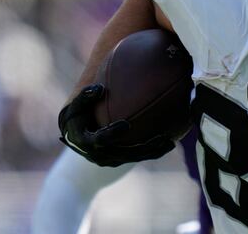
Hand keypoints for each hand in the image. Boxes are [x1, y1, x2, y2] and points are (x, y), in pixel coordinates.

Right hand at [58, 84, 174, 166]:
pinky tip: (171, 141)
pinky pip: (139, 156)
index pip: (100, 140)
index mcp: (86, 142)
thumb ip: (85, 98)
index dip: (112, 134)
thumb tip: (100, 88)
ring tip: (170, 141)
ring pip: (134, 157)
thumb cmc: (78, 116)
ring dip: (152, 151)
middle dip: (142, 147)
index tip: (126, 124)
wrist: (78, 136)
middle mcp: (99, 154)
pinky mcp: (121, 160)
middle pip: (123, 153)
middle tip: (160, 138)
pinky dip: (153, 151)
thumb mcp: (76, 107)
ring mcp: (111, 159)